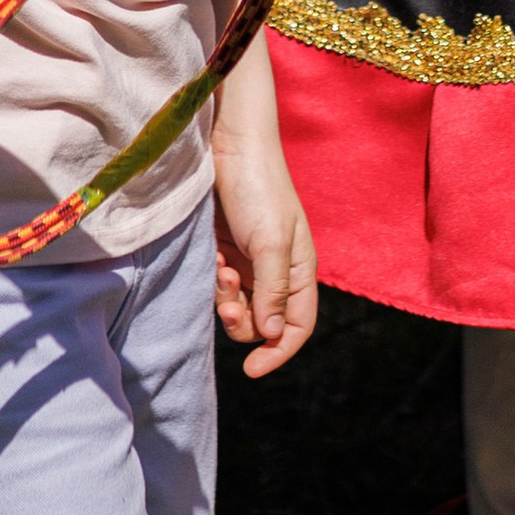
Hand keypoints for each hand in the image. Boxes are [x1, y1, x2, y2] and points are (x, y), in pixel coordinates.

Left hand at [212, 117, 317, 377]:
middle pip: (264, 321)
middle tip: (225, 303)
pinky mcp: (226, 249)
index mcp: (300, 269)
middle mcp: (278, 269)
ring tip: (219, 273)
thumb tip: (271, 334)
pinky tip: (213, 262)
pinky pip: (219, 285)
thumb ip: (271, 289)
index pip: (296, 325)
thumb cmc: (258, 187)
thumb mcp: (269, 241)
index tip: (252, 370)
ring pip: (239, 306)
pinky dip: (214, 283)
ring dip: (227, 300)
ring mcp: (250, 260)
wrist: (228, 144)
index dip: (279, 352)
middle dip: (244, 321)